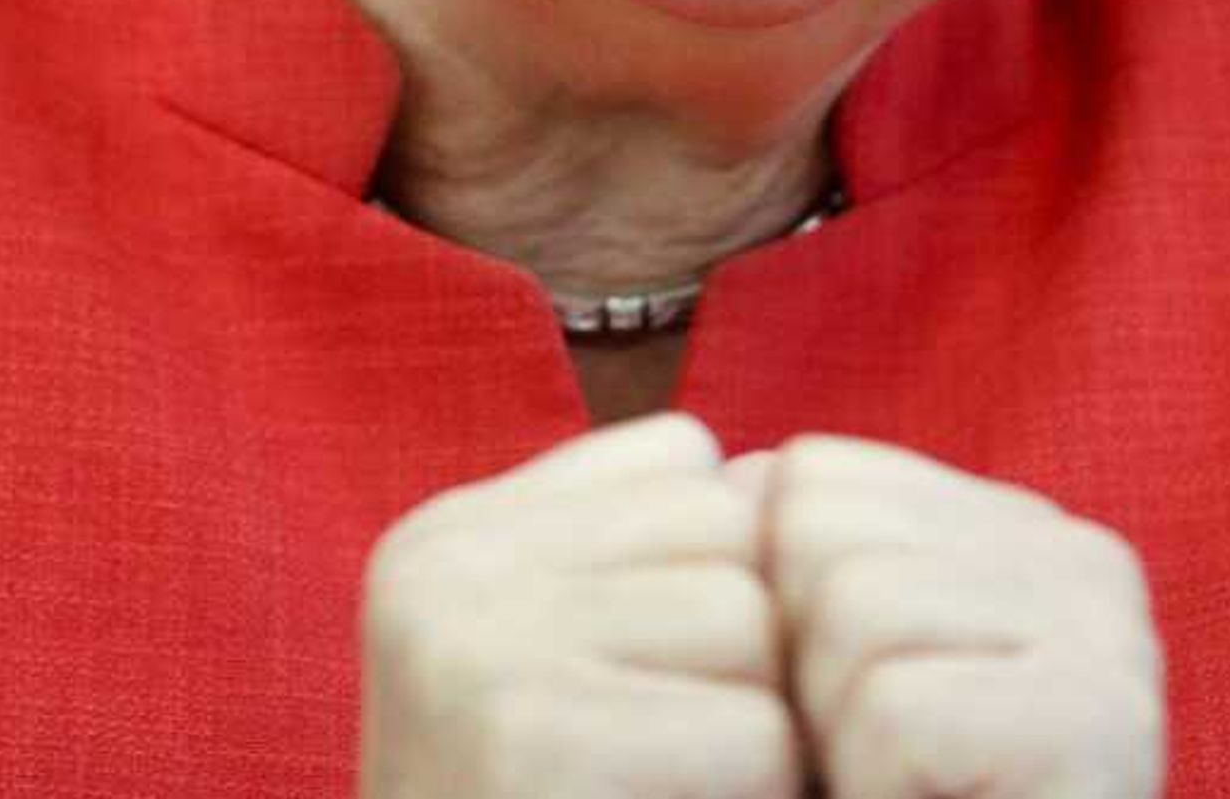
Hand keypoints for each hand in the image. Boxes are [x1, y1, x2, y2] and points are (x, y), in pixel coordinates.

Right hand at [358, 411, 801, 797]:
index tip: (681, 699)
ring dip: (772, 732)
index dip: (733, 589)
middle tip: (699, 768)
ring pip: (754, 620)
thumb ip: (656, 572)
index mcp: (450, 539)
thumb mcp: (579, 684)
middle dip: (764, 657)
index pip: (686, 464)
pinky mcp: (518, 735)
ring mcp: (467, 642)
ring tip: (684, 797)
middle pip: (731, 533)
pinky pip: (753, 732)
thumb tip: (788, 482)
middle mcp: (441, 567)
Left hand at [740, 432, 1164, 798]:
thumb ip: (803, 574)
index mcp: (1019, 532)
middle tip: (872, 773)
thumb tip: (733, 470)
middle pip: (822, 533)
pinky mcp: (1100, 723)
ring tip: (900, 798)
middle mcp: (1084, 562)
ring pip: (851, 612)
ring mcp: (1110, 639)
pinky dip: (874, 792)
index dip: (774, 615)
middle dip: (799, 676)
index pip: (813, 477)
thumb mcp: (829, 686)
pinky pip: (894, 708)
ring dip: (833, 744)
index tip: (836, 723)